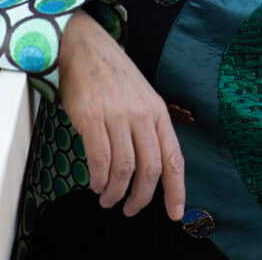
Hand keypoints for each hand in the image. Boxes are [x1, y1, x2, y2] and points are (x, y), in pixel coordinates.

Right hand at [59, 8, 184, 221]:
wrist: (84, 47)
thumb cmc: (113, 77)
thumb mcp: (141, 97)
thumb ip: (147, 129)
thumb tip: (150, 171)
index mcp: (157, 111)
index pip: (173, 157)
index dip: (176, 190)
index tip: (175, 214)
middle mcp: (141, 114)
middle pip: (150, 169)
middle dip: (141, 198)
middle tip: (130, 210)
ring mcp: (116, 115)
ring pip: (124, 169)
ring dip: (116, 192)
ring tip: (108, 198)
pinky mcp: (92, 117)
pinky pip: (100, 160)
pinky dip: (99, 179)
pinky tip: (96, 183)